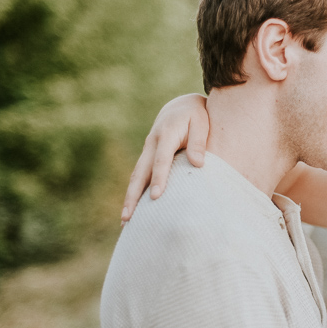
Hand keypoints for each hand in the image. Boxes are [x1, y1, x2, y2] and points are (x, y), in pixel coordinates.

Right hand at [121, 93, 209, 222]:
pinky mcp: (148, 157)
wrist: (181, 106)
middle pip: (140, 173)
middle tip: (128, 217)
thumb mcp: (201, 123)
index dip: (159, 179)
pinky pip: (139, 176)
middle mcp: (152, 144)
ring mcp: (147, 151)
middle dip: (133, 196)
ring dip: (130, 198)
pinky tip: (133, 210)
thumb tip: (198, 164)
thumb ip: (199, 142)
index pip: (161, 161)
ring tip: (125, 221)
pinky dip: (134, 192)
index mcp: (166, 135)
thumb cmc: (196, 115)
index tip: (157, 197)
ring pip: (136, 177)